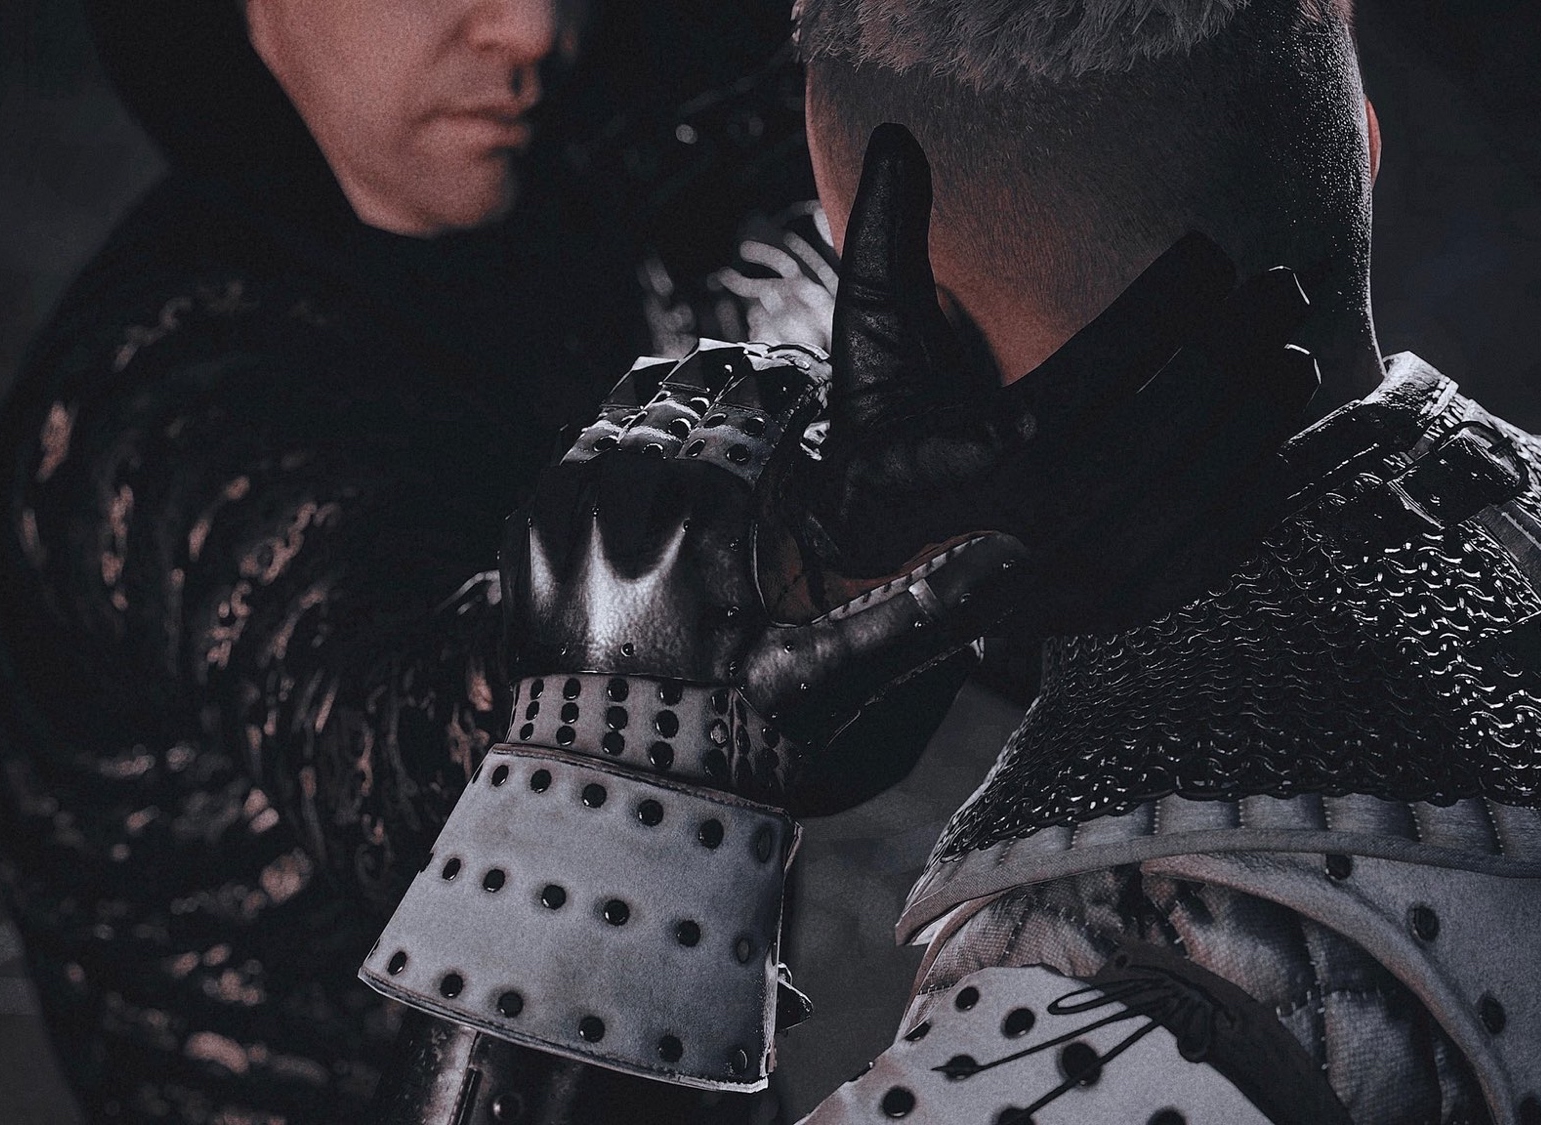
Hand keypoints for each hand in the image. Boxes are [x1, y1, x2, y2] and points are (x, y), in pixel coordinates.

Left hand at [502, 339, 1022, 815]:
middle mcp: (628, 490)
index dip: (799, 389)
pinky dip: (620, 441)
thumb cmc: (737, 747)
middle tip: (771, 404)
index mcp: (706, 506)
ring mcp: (567, 506)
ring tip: (715, 424)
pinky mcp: (528, 532)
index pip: (763, 396)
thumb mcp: (837, 680)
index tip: (817, 399)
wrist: (617, 804)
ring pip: (630, 406)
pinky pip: (578, 447)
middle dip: (740, 390)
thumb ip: (922, 608)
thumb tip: (1013, 553)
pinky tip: (652, 466)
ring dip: (678, 405)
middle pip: (693, 388)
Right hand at [795, 124, 1322, 635]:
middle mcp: (1037, 524)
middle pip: (1166, 430)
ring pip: (1196, 495)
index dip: (1167, 305)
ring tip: (1295, 356)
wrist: (877, 553)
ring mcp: (1081, 578)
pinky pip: (1205, 559)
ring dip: (1259, 420)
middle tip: (1283, 285)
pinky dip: (1253, 502)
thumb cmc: (887, 433)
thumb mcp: (875, 339)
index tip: (1210, 252)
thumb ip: (885, 240)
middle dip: (1237, 348)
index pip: (1099, 369)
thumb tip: (897, 139)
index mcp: (985, 453)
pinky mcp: (1114, 611)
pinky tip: (1278, 442)